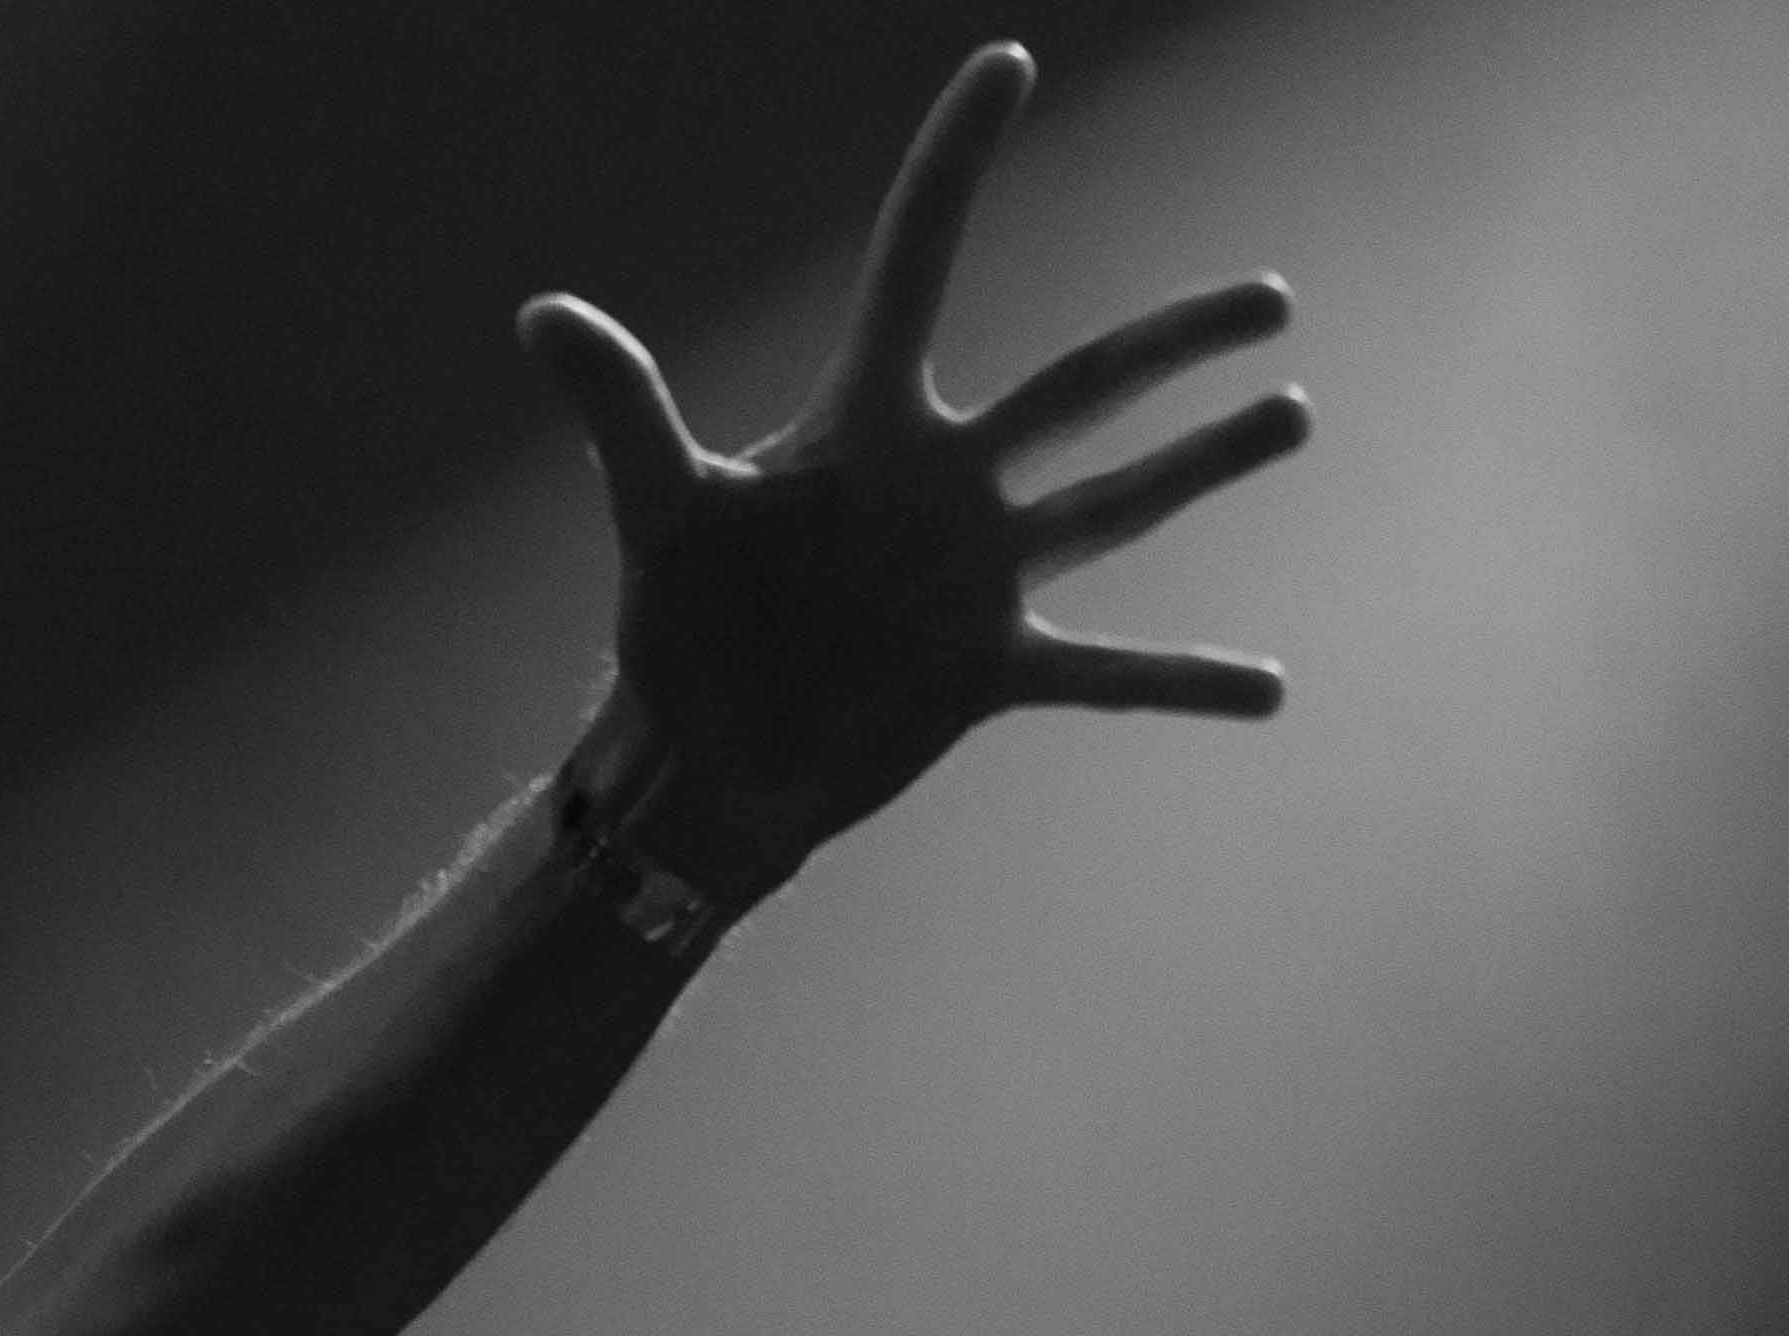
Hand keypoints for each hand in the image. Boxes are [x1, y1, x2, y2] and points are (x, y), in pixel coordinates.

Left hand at [516, 40, 1307, 898]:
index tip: (1000, 64)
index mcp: (864, 430)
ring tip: (1293, 414)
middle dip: (1176, 343)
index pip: (918, 266)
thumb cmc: (675, 634)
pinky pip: (1107, 671)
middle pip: (1077, 391)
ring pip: (1115, 503)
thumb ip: (623, 411)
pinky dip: (1183, 679)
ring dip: (1206, 461)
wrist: (697, 765)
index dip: (953, 166)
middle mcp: (939, 487)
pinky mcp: (989, 671)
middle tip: (1269, 300)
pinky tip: (1268, 688)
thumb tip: (542, 312)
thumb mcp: (660, 514)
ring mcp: (976, 578)